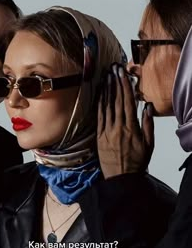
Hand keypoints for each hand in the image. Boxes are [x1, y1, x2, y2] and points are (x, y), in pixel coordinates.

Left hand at [97, 63, 153, 178]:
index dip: (125, 86)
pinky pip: (99, 117)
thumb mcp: (149, 144)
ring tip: (106, 77)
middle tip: (113, 69)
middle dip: (115, 83)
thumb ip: (148, 124)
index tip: (123, 74)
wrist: (121, 178)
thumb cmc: (137, 162)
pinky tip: (99, 94)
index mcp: (131, 128)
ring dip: (106, 90)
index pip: (128, 102)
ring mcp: (107, 132)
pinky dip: (99, 104)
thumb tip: (147, 106)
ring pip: (106, 107)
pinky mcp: (99, 137)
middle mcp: (118, 128)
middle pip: (116, 101)